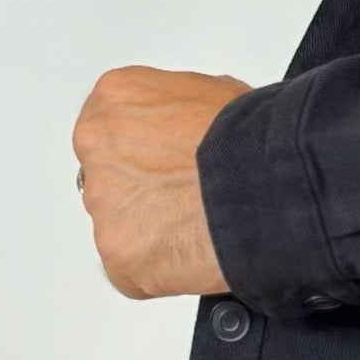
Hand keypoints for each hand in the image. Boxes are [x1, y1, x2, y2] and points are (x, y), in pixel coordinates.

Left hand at [73, 64, 253, 299]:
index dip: (147, 147)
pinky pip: (133, 268)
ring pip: (120, 224)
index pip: (112, 126)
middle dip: (143, 190)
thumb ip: (174, 111)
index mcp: (115, 97)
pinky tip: (193, 249)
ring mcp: (102, 202)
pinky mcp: (116, 253)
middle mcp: (96, 146)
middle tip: (184, 195)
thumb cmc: (247, 135)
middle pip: (110, 176)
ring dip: (152, 228)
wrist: (263, 180)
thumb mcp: (210, 91)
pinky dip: (160, 267)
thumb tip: (183, 129)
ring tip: (198, 222)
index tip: (168, 160)